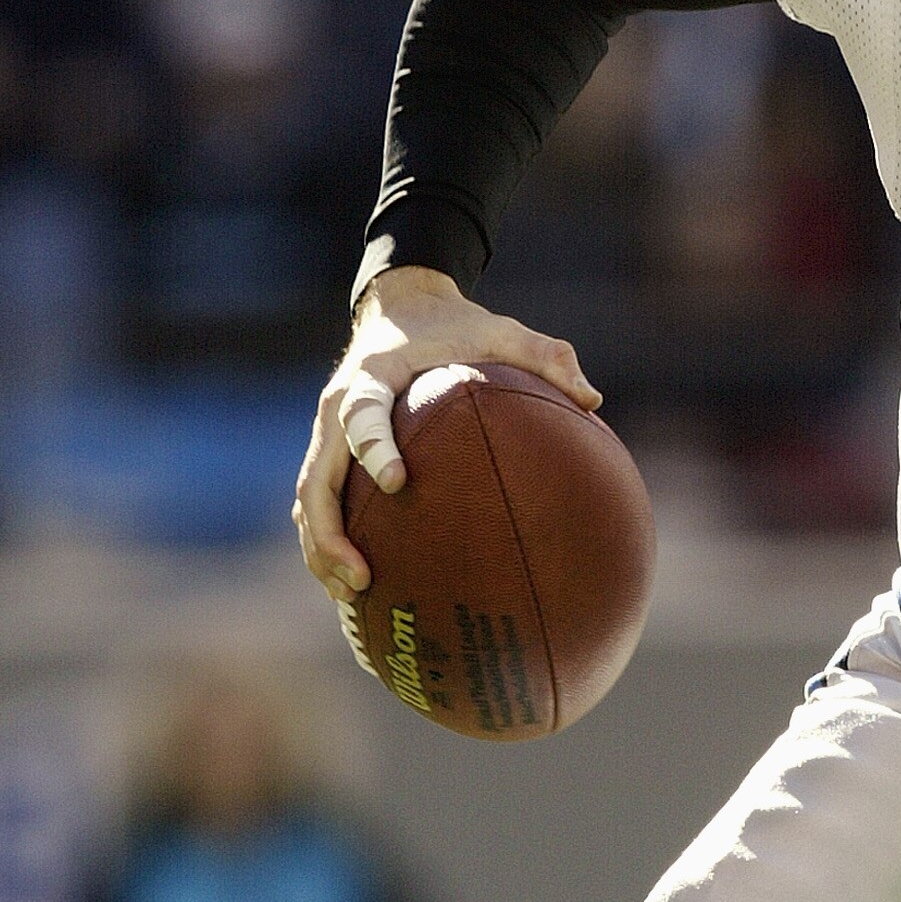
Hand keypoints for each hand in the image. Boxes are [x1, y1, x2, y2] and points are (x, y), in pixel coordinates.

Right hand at [292, 267, 599, 603]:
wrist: (400, 305)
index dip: (374, 447)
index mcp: (374, 374)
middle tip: (362, 576)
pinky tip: (356, 585)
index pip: (362, 413)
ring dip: (323, 550)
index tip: (396, 482)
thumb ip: (544, 355)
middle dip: (330, 532)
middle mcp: (337, 407)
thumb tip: (592, 400)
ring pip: (308, 501)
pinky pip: (318, 504)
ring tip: (354, 596)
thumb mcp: (500, 329)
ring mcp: (327, 434)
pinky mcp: (330, 453)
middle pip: (316, 479)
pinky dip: (328, 543)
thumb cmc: (454, 325)